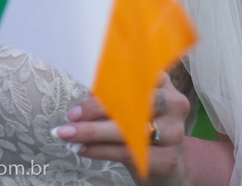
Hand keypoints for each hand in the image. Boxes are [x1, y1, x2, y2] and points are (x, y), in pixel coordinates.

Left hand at [52, 72, 189, 185]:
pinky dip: (99, 150)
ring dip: (91, 133)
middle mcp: (174, 104)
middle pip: (132, 103)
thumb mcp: (133, 105)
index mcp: (164, 84)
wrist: (167, 165)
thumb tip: (90, 90)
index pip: (136, 76)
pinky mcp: (168, 158)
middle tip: (70, 116)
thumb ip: (115, 95)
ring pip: (127, 130)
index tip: (85, 91)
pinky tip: (81, 149)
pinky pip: (127, 152)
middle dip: (96, 109)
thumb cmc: (143, 127)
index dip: (110, 83)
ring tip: (67, 135)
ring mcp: (174, 132)